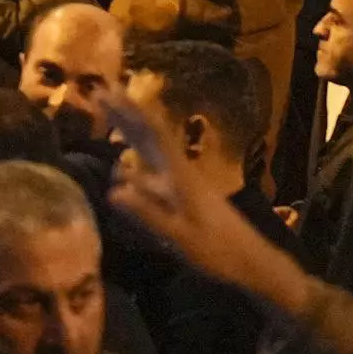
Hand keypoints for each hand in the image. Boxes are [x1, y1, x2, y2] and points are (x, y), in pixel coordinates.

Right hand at [99, 96, 297, 298]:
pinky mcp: (184, 198)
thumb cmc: (219, 250)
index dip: (131, 111)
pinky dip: (134, 169)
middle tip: (100, 94)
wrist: (252, 261)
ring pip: (151, 153)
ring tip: (108, 119)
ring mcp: (182, 185)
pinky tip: (121, 174)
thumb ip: (148, 214)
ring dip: (130, 136)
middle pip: (150, 136)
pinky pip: (153, 176)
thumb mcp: (181, 236)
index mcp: (181, 176)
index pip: (153, 134)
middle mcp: (180, 173)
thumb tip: (112, 192)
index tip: (110, 91)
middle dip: (125, 114)